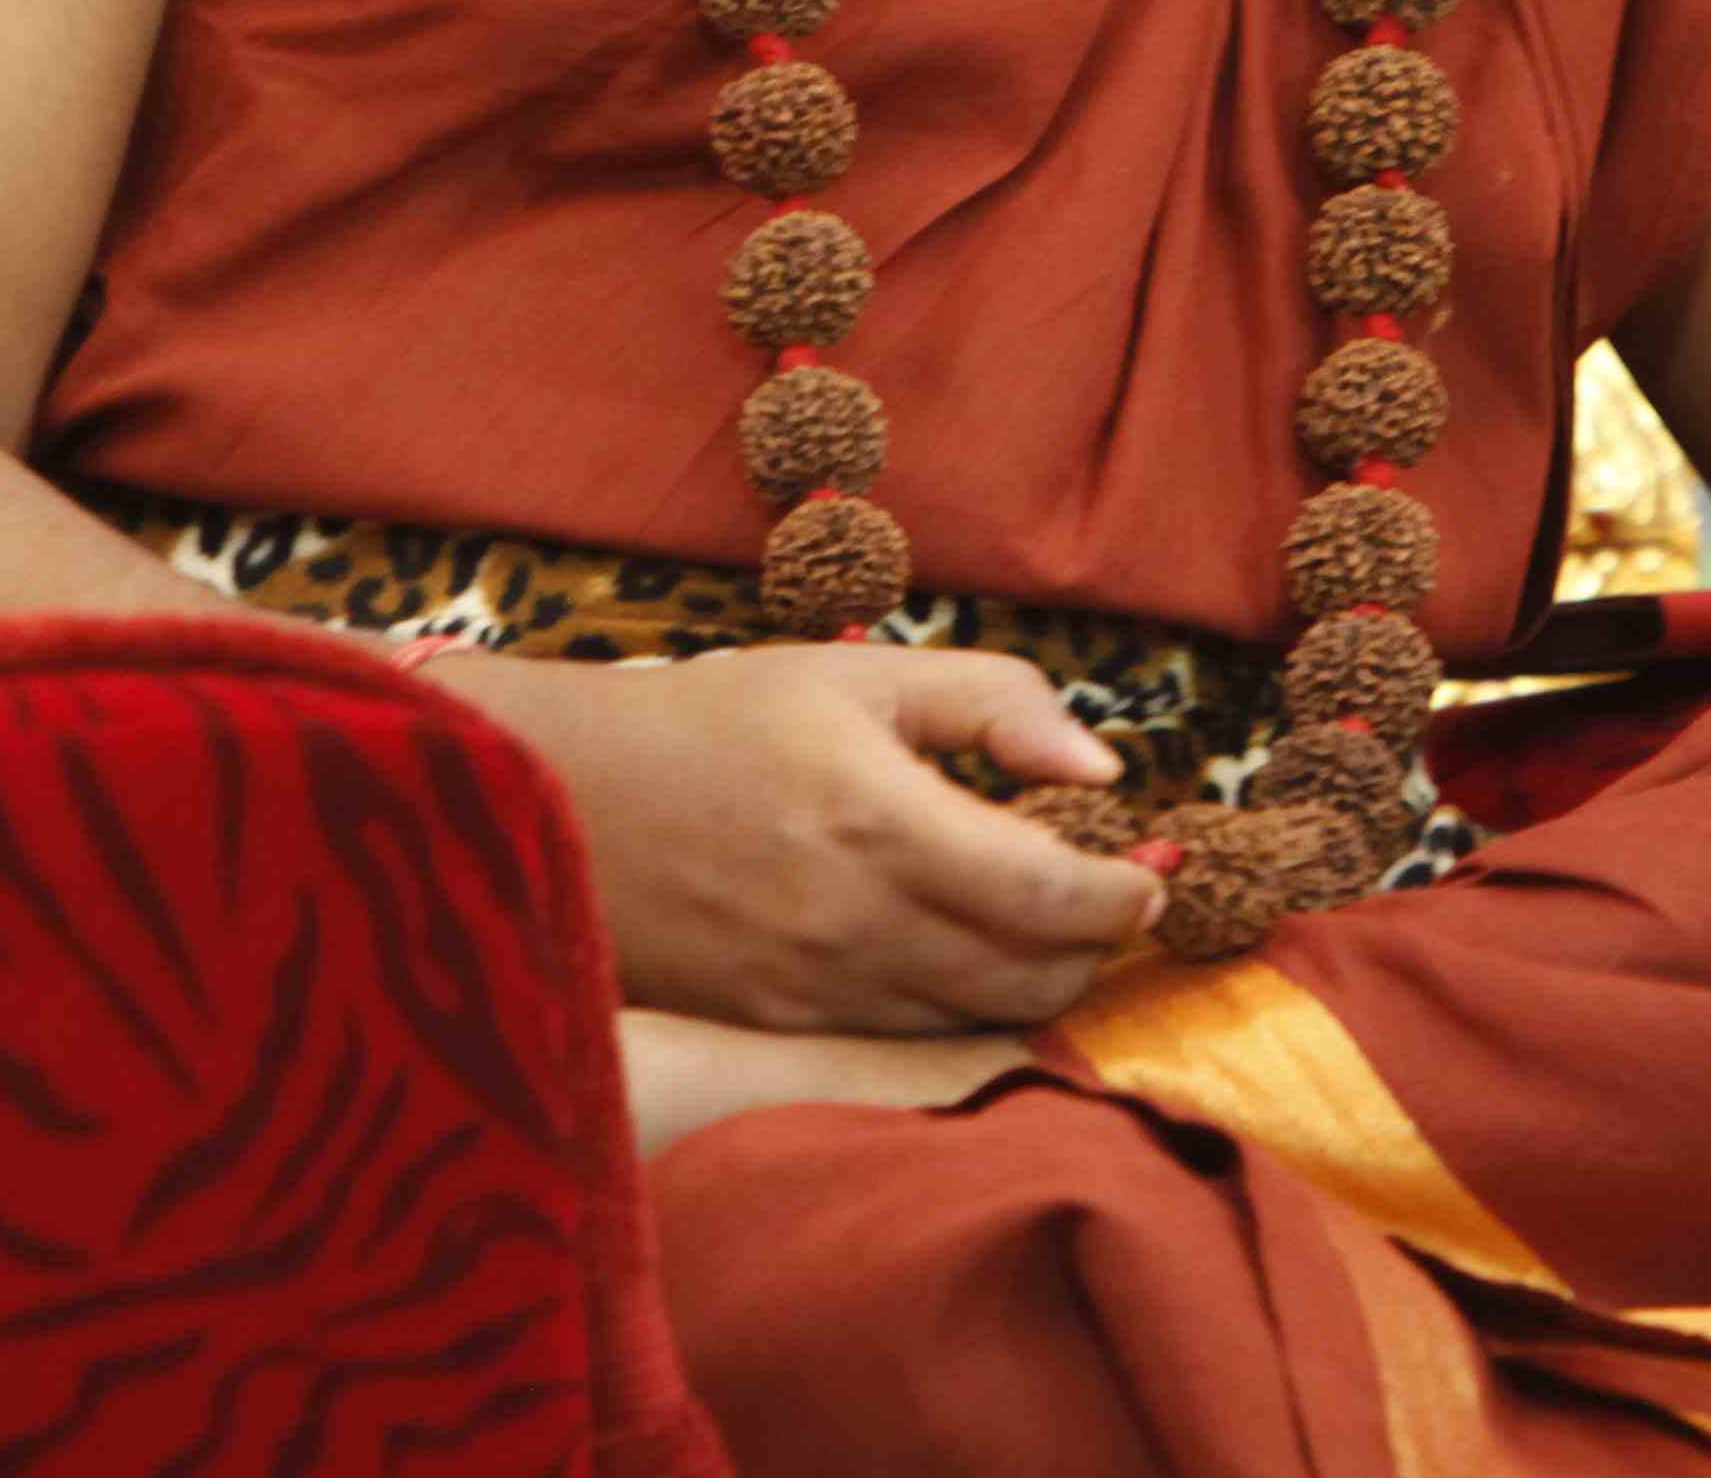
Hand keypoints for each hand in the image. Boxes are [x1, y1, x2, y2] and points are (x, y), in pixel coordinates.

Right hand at [426, 640, 1171, 1034]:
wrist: (557, 797)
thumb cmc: (715, 719)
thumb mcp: (857, 672)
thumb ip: (992, 703)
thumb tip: (1100, 769)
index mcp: (885, 820)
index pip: (1056, 898)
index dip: (1127, 898)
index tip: (1152, 876)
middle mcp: (858, 923)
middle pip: (1035, 977)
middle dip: (1096, 948)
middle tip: (1115, 902)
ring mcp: (817, 990)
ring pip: (980, 1021)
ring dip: (1037, 982)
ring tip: (1044, 926)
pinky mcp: (781, 1027)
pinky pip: (910, 1038)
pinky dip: (962, 1007)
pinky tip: (964, 956)